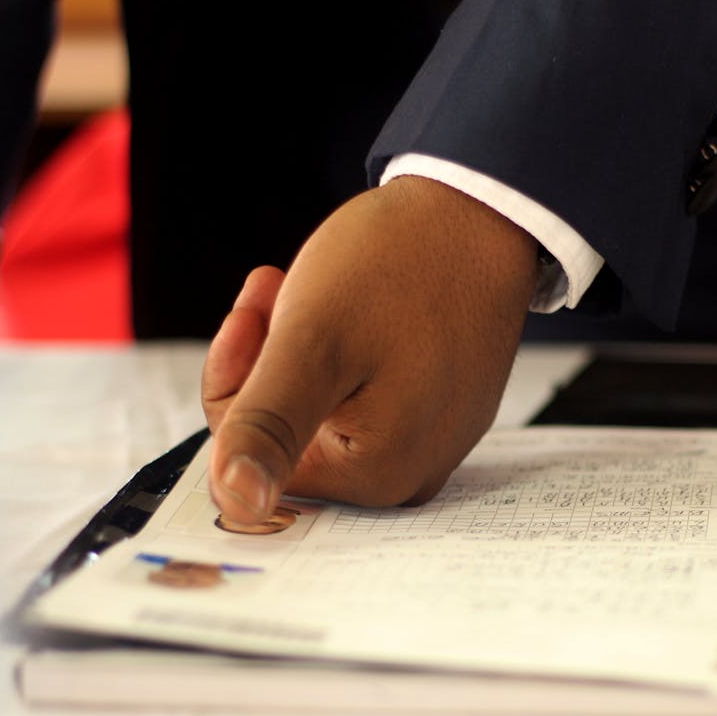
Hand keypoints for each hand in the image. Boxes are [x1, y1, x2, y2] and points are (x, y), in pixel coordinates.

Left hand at [201, 175, 537, 520]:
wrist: (481, 211)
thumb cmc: (400, 264)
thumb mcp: (311, 342)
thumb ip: (267, 427)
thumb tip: (236, 504)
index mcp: (375, 474)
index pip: (256, 459)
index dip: (237, 382)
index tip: (251, 313)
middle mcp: (409, 474)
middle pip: (292, 439)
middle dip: (268, 365)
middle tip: (274, 293)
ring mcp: (431, 442)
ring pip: (325, 413)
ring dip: (298, 352)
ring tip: (310, 290)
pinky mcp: (442, 410)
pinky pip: (367, 398)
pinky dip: (343, 353)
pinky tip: (351, 308)